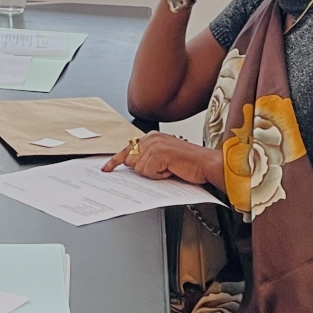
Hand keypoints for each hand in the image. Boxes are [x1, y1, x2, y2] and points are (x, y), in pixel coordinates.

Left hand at [101, 132, 221, 186]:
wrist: (207, 164)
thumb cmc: (189, 163)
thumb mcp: (164, 157)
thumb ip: (147, 158)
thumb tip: (130, 165)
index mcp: (151, 137)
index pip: (127, 150)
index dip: (115, 161)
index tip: (106, 169)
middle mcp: (151, 138)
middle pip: (131, 162)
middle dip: (145, 170)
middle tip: (164, 168)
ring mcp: (154, 144)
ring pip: (139, 169)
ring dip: (155, 174)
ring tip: (170, 168)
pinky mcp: (159, 153)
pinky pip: (148, 172)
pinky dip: (160, 175)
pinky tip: (171, 169)